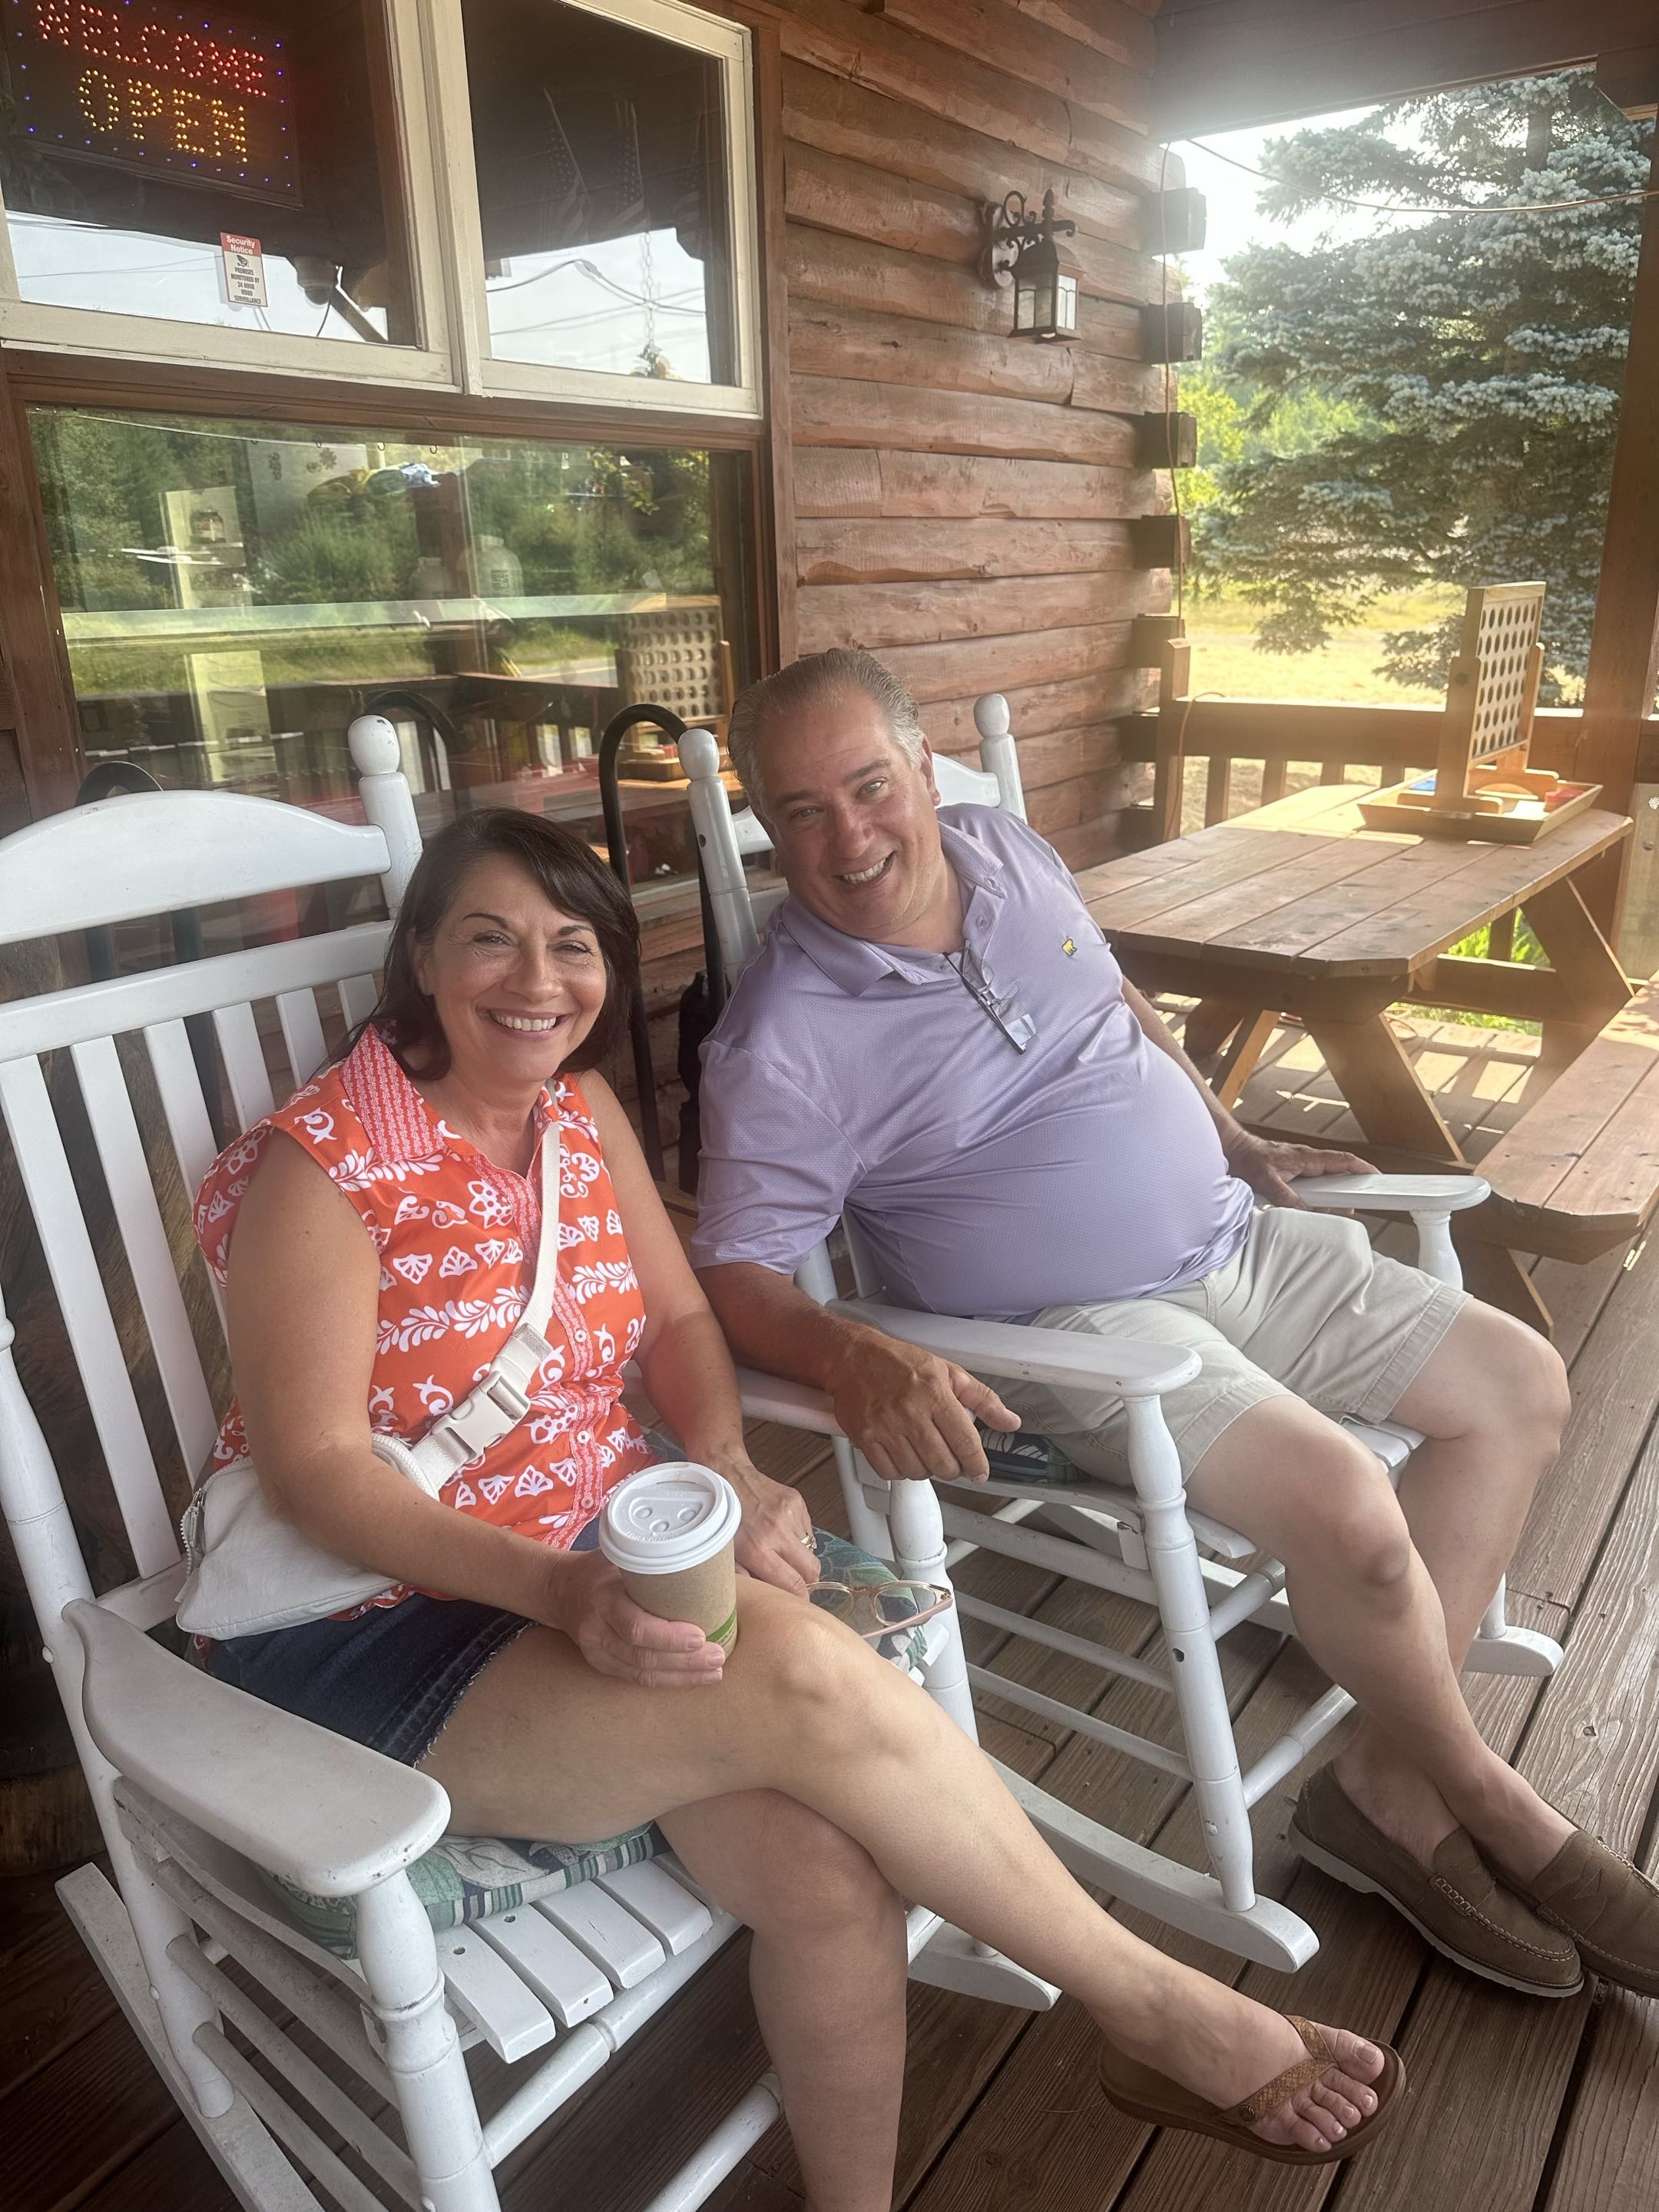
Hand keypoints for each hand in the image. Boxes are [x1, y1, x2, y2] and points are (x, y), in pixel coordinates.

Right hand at [542, 1549, 725, 1688]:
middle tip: (717, 1656)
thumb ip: (651, 1560)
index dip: (669, 1636)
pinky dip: (667, 1681)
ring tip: (713, 1671)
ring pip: (642, 1673)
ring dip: (681, 1675)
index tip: (700, 1635)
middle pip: (643, 1655)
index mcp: (603, 1599)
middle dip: (684, 1660)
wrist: (560, 1590)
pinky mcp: (602, 1665)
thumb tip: (702, 1557)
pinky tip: (692, 1678)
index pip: (636, 1626)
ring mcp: (597, 1652)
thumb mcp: (618, 1555)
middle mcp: (597, 1630)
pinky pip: (636, 1679)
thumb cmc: (599, 1568)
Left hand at [687, 1450, 820, 1595]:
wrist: (726, 1476)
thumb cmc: (722, 1517)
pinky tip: (780, 1530)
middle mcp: (778, 1533)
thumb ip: (745, 1579)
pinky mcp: (797, 1502)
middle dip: (807, 1580)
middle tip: (796, 1580)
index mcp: (758, 1549)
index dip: (800, 1598)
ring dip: (799, 1555)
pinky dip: (798, 1536)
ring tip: (780, 1548)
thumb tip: (763, 1599)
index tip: (799, 1603)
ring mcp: (791, 1515)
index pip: (794, 1584)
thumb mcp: (725, 1554)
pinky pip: (808, 1530)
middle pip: (812, 1570)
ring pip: (810, 1550)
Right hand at [828, 1328, 1018, 1483]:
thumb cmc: (899, 1362)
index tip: (979, 1472)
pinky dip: (901, 1471)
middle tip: (950, 1460)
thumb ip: (983, 1399)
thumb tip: (1010, 1421)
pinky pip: (889, 1472)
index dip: (976, 1463)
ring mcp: (885, 1426)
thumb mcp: (948, 1372)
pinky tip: (904, 1455)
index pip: (965, 1441)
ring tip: (924, 1453)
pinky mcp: (865, 1437)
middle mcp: (910, 1411)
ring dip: (926, 1469)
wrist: (853, 1357)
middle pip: (943, 1463)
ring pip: (917, 1471)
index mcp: (935, 1394)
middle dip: (952, 1468)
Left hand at [1222, 1129, 1370, 1208]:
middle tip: (1363, 1200)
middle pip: (1339, 1170)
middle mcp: (1307, 1160)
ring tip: (1343, 1207)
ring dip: (1336, 1191)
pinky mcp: (1294, 1171)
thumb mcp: (1265, 1181)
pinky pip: (1314, 1182)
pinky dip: (1321, 1193)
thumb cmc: (1249, 1160)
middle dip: (1354, 1184)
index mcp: (1306, 1157)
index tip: (1377, 1177)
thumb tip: (1304, 1211)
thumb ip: (1285, 1196)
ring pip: (1327, 1178)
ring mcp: (1302, 1165)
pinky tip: (1318, 1206)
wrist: (1234, 1150)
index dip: (1362, 1168)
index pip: (1342, 1160)